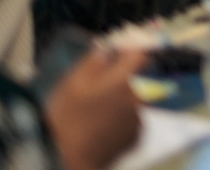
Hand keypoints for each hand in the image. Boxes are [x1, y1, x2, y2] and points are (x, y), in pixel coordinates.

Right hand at [45, 48, 145, 169]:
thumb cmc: (68, 121)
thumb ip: (92, 63)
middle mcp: (139, 98)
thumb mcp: (71, 86)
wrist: (71, 160)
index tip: (119, 52)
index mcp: (124, 82)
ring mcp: (140, 119)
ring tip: (100, 109)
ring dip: (123, 98)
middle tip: (102, 85)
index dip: (131, 50)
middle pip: (139, 78)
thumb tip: (106, 50)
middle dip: (124, 77)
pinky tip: (105, 125)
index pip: (140, 55)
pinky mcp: (137, 136)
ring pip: (135, 99)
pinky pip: (132, 118)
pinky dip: (122, 118)